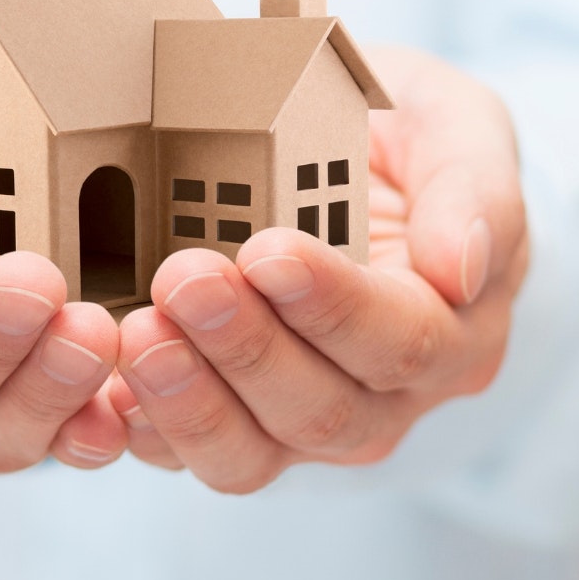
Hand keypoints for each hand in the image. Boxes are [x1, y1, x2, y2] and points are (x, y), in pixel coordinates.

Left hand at [110, 47, 528, 491]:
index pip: (399, 339)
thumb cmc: (407, 144)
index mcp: (451, 331)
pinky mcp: (230, 422)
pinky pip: (185, 452)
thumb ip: (475, 189)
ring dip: (187, 399)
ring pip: (250, 452)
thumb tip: (463, 267)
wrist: (351, 172)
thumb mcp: (457, 126)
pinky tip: (103, 387)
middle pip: (319, 407)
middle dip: (245, 347)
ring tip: (136, 333)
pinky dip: (141, 428)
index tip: (268, 250)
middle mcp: (382, 398)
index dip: (332, 303)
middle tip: (184, 279)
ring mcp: (300, 422)